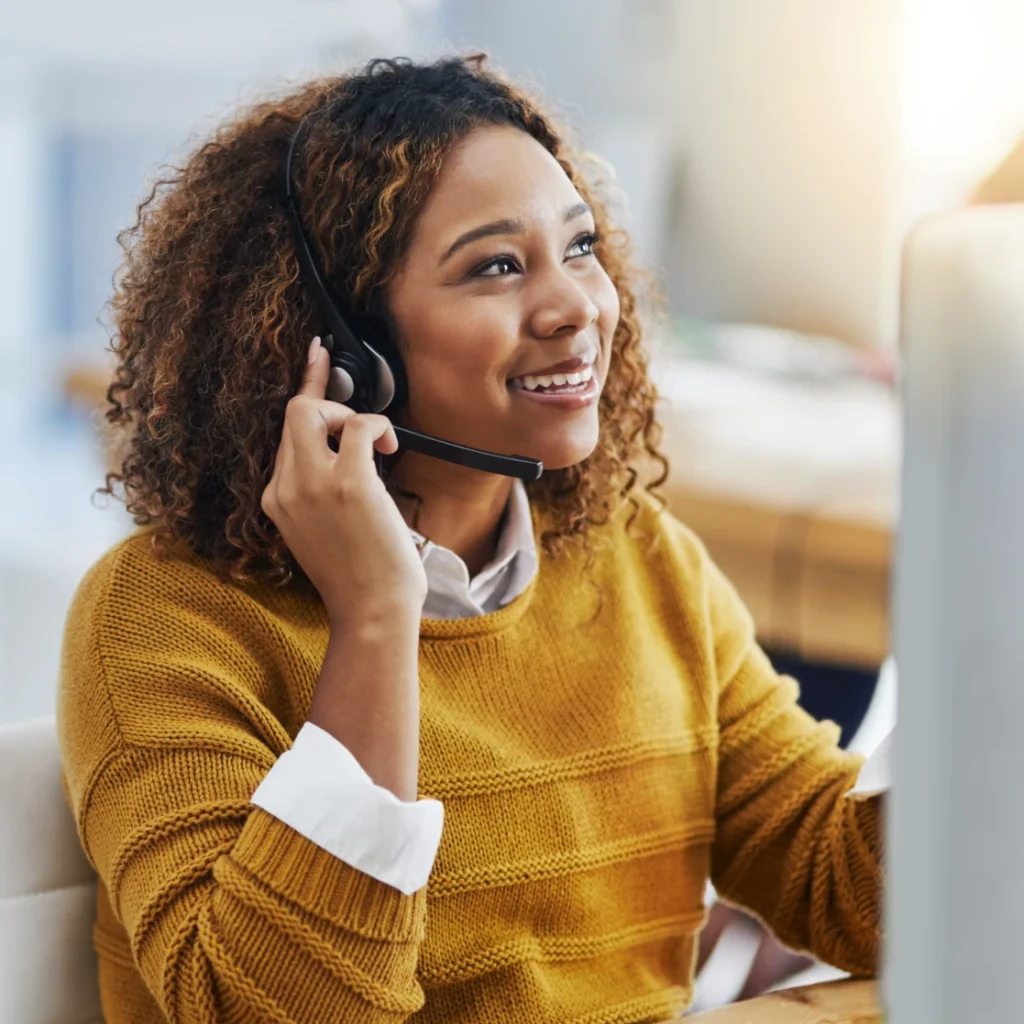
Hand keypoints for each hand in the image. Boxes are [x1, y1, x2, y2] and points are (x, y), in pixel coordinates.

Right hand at [261, 337, 426, 622]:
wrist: (371, 613)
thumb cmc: (359, 577)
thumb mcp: (321, 530)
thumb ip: (318, 491)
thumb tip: (349, 450)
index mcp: (276, 499)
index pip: (283, 433)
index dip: (305, 390)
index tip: (316, 356)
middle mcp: (285, 487)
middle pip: (294, 412)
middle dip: (327, 398)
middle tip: (355, 414)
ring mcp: (312, 484)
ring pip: (313, 409)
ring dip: (351, 414)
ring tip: (377, 445)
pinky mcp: (348, 483)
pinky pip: (358, 425)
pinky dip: (377, 426)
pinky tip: (389, 448)